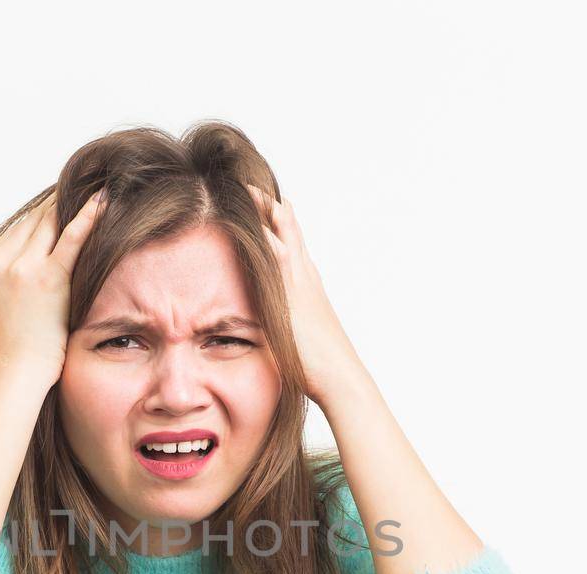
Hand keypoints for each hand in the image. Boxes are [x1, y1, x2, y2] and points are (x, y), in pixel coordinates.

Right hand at [0, 187, 106, 387]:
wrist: (10, 376)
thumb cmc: (7, 352)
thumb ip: (2, 282)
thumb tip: (20, 272)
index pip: (16, 229)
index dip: (41, 214)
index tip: (59, 199)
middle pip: (33, 220)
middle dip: (58, 202)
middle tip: (82, 181)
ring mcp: (20, 267)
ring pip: (50, 223)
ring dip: (73, 202)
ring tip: (95, 184)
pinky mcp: (46, 279)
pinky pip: (71, 239)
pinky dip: (88, 216)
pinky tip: (103, 201)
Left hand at [245, 183, 365, 405]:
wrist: (340, 378)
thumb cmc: (318, 367)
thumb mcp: (295, 337)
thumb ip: (278, 325)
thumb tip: (262, 329)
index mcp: (306, 285)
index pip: (290, 243)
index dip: (276, 222)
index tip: (258, 203)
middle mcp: (306, 276)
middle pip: (288, 229)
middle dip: (269, 205)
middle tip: (249, 182)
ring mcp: (301, 280)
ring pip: (283, 233)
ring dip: (265, 209)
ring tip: (246, 186)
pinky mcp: (293, 291)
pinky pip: (276, 250)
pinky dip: (264, 229)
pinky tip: (250, 215)